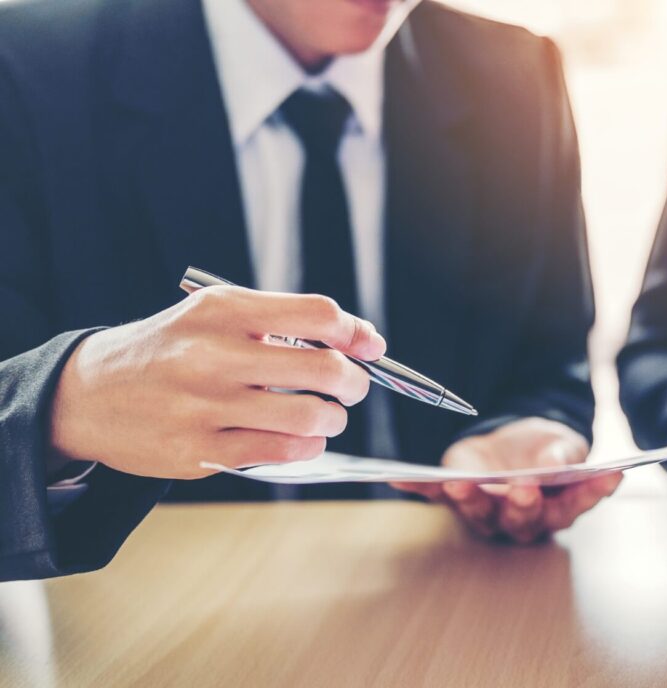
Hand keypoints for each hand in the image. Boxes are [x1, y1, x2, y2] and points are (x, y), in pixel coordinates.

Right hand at [50, 286, 385, 478]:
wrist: (89, 394)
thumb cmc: (170, 350)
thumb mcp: (215, 315)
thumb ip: (284, 321)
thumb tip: (363, 338)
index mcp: (223, 310)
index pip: (317, 313)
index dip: (356, 331)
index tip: (368, 346)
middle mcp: (213, 355)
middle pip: (324, 368)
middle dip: (355, 382)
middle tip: (352, 387)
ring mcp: (205, 406)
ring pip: (309, 416)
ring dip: (333, 418)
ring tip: (326, 415)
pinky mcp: (199, 452)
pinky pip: (281, 452)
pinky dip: (307, 446)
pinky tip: (302, 438)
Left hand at [393, 418, 620, 543]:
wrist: (514, 443)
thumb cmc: (544, 450)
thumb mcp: (560, 443)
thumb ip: (564, 453)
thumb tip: (559, 460)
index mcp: (557, 505)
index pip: (577, 503)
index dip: (592, 493)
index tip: (609, 476)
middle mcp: (522, 517)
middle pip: (525, 519)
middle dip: (524, 504)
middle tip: (524, 488)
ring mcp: (488, 509)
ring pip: (481, 514)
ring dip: (472, 501)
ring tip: (463, 486)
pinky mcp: (458, 495)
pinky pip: (435, 495)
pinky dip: (418, 488)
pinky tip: (399, 479)